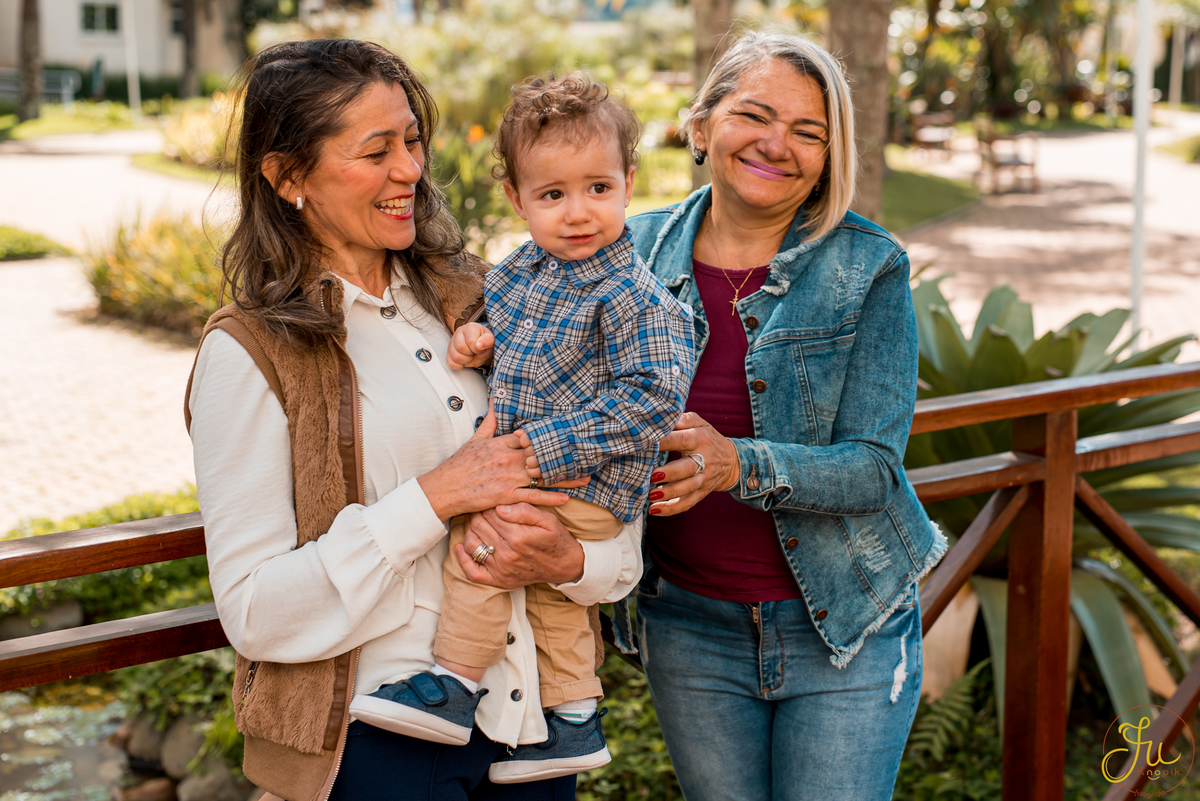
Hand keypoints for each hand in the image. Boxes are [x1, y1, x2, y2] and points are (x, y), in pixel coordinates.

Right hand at [418, 407, 584, 519]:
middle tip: (587, 454)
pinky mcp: (505, 496)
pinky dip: (549, 498)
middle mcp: (507, 459)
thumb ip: (490, 421)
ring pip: (541, 476)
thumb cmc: (458, 466)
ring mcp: (508, 477)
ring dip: (564, 477)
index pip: (530, 437)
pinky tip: (566, 498)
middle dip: (563, 455)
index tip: (568, 434)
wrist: (443, 489)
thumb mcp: (474, 440)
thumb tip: (496, 400)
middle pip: (542, 455)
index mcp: (501, 444)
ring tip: (585, 478)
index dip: (548, 436)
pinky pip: (532, 497)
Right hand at [447, 322, 494, 369]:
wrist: (482, 348)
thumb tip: (479, 345)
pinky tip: (464, 362)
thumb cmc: (486, 343)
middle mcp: (459, 332)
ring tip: (470, 357)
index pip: (470, 341)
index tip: (481, 349)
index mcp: (470, 328)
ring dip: (465, 361)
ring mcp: (452, 342)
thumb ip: (488, 341)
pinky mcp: (449, 352)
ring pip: (454, 356)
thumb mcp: (491, 341)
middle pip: (460, 347)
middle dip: (470, 354)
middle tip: (475, 353)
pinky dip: (458, 365)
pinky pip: (450, 362)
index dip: (477, 349)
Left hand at [455, 503, 584, 588]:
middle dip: (475, 514)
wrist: (565, 566)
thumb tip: (500, 507)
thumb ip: (524, 511)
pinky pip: (473, 572)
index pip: (490, 513)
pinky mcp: (499, 580)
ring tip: (473, 521)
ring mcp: (501, 569)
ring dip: (468, 530)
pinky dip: (463, 560)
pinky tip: (460, 547)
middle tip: (477, 507)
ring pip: (471, 544)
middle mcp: (507, 554)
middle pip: (478, 526)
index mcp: (518, 536)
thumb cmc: (556, 539)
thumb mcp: (548, 519)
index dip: (486, 503)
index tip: (487, 498)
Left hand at [648, 411, 740, 516]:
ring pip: (688, 488)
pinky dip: (672, 508)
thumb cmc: (709, 439)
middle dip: (670, 473)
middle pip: (687, 468)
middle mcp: (704, 460)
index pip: (682, 439)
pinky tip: (656, 510)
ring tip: (651, 495)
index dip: (665, 442)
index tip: (648, 444)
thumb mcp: (701, 424)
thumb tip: (664, 417)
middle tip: (652, 475)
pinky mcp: (702, 492)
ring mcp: (704, 478)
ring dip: (670, 493)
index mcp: (700, 439)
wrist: (733, 461)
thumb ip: (684, 419)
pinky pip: (688, 502)